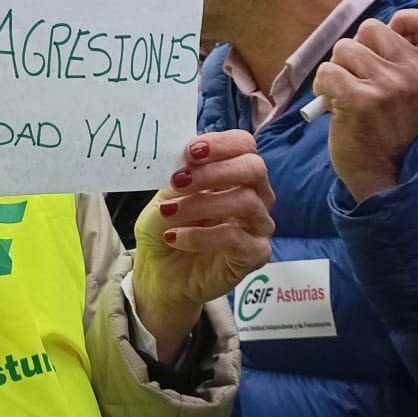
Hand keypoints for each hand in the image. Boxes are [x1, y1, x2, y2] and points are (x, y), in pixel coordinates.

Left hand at [132, 130, 275, 358]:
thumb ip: (179, 176)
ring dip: (201, 204)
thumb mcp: (163, 196)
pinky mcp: (255, 255)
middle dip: (215, 170)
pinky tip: (176, 238)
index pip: (245, 145)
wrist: (158, 273)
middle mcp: (254, 196)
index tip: (191, 152)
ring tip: (169, 213)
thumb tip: (187, 158)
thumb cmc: (165, 227)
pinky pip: (237, 238)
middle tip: (179, 180)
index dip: (221, 144)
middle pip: (254, 169)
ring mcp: (258, 226)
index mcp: (234, 174)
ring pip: (246, 201)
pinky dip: (202, 235)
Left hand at [314, 9, 417, 204]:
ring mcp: (386, 86)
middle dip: (358, 49)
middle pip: (372, 27)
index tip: (392, 40)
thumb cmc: (390, 127)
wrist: (383, 174)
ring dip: (339, 69)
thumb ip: (406, 57)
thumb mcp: (414, 91)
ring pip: (344, 48)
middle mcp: (413, 74)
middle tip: (362, 78)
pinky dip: (323, 85)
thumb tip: (390, 24)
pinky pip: (327, 70)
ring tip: (348, 93)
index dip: (405, 21)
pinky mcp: (358, 99)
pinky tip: (333, 102)